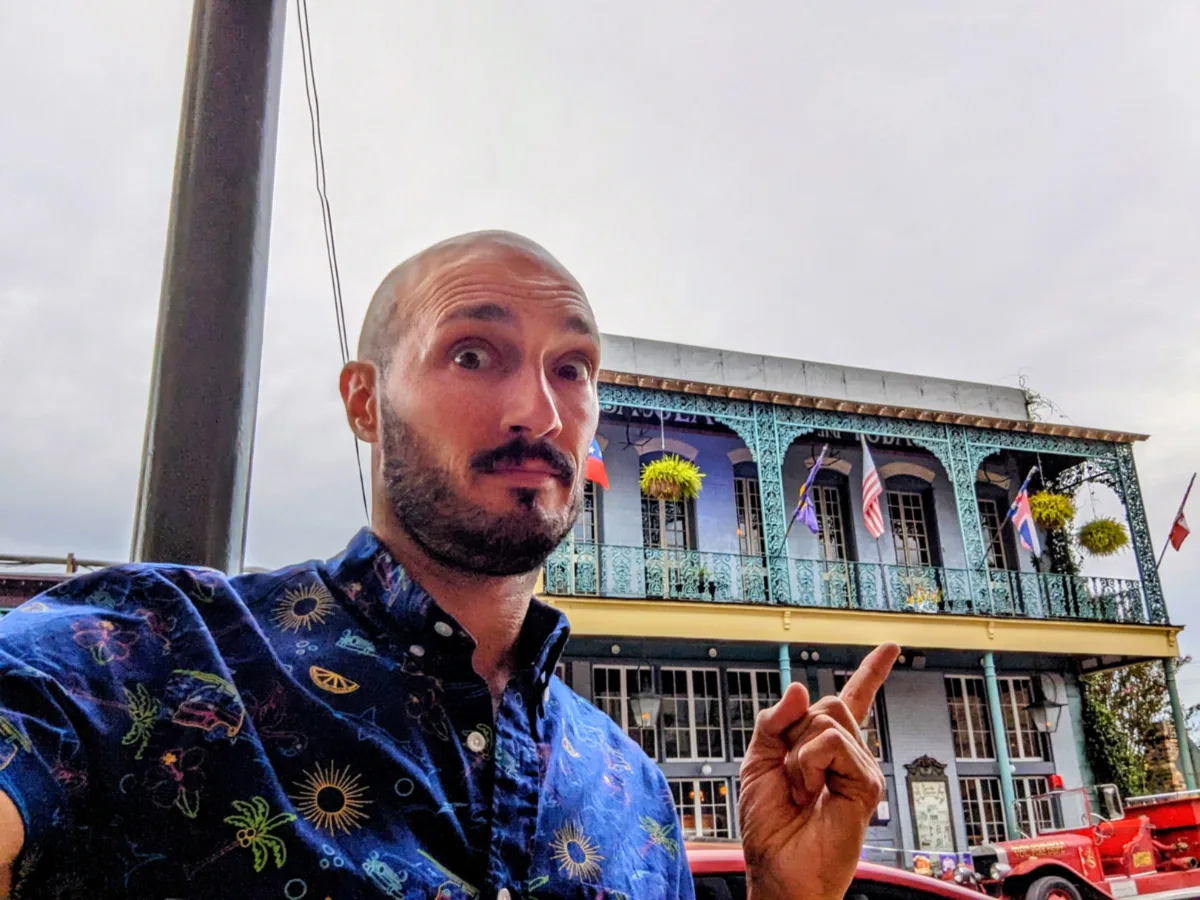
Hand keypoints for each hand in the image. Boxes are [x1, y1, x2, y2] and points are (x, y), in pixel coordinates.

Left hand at [738, 643, 899, 899]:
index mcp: (823, 746)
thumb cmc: (769, 824)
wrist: (777, 868)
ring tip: (801, 790)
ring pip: (827, 720)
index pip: (851, 700)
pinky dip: (809, 763)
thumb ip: (774, 721)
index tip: (889, 648)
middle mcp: (848, 754)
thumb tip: (799, 688)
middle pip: (827, 703)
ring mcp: (860, 768)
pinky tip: (812, 793)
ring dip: (798, 754)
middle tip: (790, 772)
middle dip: (795, 730)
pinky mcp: (866, 784)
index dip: (870, 672)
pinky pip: (832, 744)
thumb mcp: (758, 761)